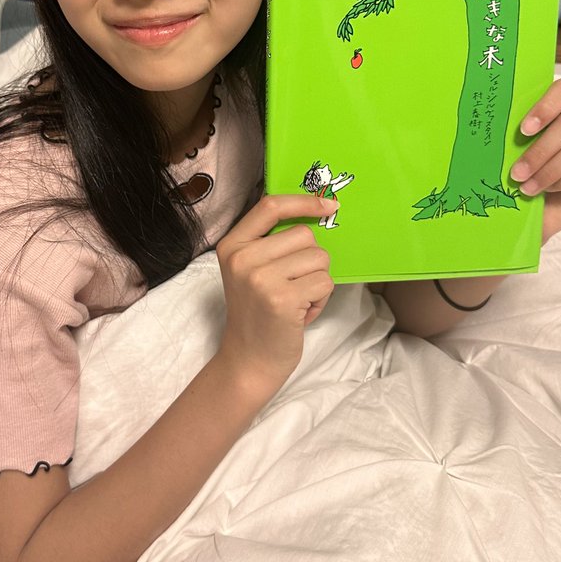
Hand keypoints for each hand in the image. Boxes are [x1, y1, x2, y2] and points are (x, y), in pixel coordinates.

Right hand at [215, 194, 335, 391]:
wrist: (249, 360)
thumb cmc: (258, 313)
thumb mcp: (251, 270)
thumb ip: (271, 242)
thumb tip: (315, 211)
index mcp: (232, 245)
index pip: (271, 206)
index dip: (304, 201)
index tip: (328, 205)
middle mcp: (242, 258)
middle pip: (304, 234)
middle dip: (312, 259)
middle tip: (294, 286)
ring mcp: (260, 278)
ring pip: (319, 258)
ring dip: (317, 281)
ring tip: (297, 300)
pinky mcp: (282, 299)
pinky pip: (324, 282)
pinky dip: (320, 299)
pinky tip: (301, 313)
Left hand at [509, 78, 560, 242]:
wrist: (529, 216)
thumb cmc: (520, 182)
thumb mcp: (511, 156)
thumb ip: (511, 138)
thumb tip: (492, 125)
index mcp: (558, 114)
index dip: (547, 106)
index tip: (524, 130)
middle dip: (540, 150)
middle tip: (517, 172)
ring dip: (549, 170)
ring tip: (527, 187)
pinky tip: (551, 190)